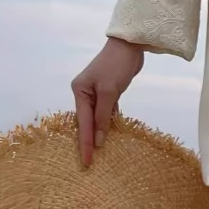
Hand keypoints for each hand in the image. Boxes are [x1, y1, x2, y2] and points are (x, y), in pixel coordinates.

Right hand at [71, 38, 144, 165]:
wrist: (130, 45)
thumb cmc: (116, 66)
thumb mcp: (109, 92)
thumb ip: (103, 117)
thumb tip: (98, 140)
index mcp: (79, 91)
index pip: (83, 123)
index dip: (85, 144)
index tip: (86, 162)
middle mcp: (84, 93)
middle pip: (86, 122)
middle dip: (89, 142)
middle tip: (89, 163)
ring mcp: (96, 93)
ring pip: (97, 119)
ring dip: (99, 134)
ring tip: (99, 154)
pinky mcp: (108, 93)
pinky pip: (106, 113)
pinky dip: (109, 123)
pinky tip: (110, 135)